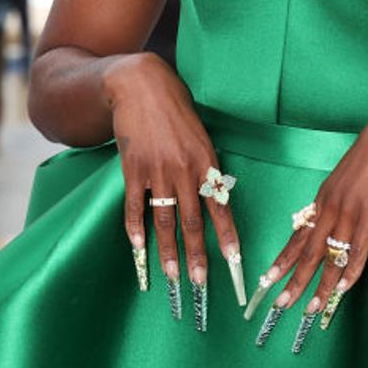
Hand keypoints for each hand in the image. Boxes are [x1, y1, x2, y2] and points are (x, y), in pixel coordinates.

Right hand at [107, 53, 242, 323]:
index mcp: (207, 162)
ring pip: (164, 220)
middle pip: (192, 222)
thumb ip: (206, 167)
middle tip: (199, 283)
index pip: (220, 207)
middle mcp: (184, 170)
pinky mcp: (132, 168)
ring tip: (171, 275)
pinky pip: (135, 205)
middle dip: (197, 256)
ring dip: (168, 251)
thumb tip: (215, 197)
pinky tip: (138, 248)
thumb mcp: (201, 136)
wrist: (141, 85)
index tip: (235, 261)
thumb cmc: (176, 110)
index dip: (227, 236)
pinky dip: (135, 228)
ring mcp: (157, 171)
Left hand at [248, 101, 367, 345]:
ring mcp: (349, 211)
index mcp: (322, 199)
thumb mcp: (347, 180)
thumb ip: (338, 203)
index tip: (267, 279)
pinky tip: (344, 288)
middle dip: (293, 280)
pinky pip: (358, 249)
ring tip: (311, 307)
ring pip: (329, 255)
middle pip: (306, 250)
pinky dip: (350, 271)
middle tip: (280, 304)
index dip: (282, 260)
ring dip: (320, 285)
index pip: (297, 235)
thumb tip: (333, 224)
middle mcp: (330, 207)